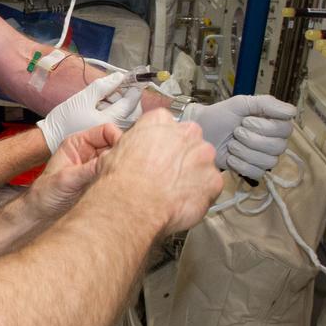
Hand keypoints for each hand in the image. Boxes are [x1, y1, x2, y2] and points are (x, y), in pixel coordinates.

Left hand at [26, 123, 121, 217]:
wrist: (41, 212)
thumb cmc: (46, 192)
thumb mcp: (66, 179)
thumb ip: (89, 169)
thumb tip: (111, 160)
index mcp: (78, 143)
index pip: (105, 131)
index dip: (117, 139)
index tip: (123, 153)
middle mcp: (89, 152)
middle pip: (116, 145)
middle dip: (122, 155)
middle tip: (125, 168)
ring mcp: (96, 166)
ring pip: (118, 161)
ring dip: (122, 169)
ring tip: (120, 180)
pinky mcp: (101, 180)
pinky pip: (116, 176)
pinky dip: (120, 180)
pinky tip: (119, 188)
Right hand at [37, 72, 141, 152]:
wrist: (52, 137)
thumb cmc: (65, 120)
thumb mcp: (82, 98)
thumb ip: (102, 87)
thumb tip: (119, 77)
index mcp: (110, 121)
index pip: (131, 102)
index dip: (133, 87)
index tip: (130, 77)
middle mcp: (115, 129)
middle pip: (133, 110)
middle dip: (126, 96)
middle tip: (112, 88)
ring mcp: (112, 132)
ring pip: (127, 114)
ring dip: (119, 102)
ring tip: (100, 98)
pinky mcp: (107, 133)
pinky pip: (119, 119)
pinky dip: (114, 109)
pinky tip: (100, 107)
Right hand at [93, 109, 222, 233]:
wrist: (133, 205)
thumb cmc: (121, 180)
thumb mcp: (112, 152)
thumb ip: (130, 146)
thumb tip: (129, 153)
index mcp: (160, 120)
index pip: (164, 124)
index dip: (159, 142)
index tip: (155, 153)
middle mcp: (186, 133)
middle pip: (188, 140)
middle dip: (180, 155)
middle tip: (165, 173)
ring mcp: (204, 156)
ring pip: (202, 163)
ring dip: (192, 174)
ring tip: (173, 191)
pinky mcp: (213, 180)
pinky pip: (210, 186)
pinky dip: (200, 194)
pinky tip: (183, 202)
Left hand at [180, 95, 297, 180]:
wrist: (201, 133)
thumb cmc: (220, 116)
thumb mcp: (241, 103)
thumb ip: (266, 104)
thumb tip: (292, 112)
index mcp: (274, 122)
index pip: (286, 129)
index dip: (265, 126)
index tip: (246, 120)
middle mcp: (274, 140)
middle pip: (278, 146)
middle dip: (251, 139)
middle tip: (236, 132)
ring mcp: (264, 157)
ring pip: (269, 161)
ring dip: (245, 151)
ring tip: (232, 144)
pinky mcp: (254, 171)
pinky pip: (257, 172)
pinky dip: (241, 164)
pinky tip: (230, 157)